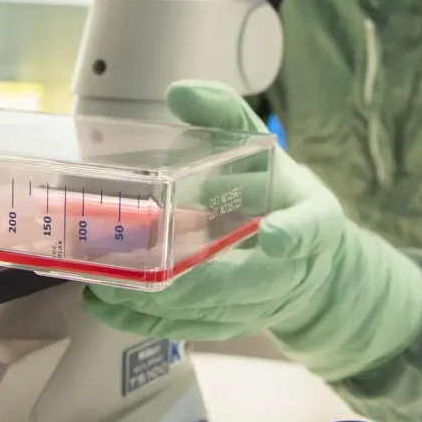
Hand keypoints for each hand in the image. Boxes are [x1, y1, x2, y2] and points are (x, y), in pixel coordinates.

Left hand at [82, 81, 346, 342]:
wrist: (304, 258)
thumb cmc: (276, 194)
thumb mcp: (260, 148)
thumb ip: (223, 116)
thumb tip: (179, 91)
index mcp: (313, 219)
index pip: (310, 227)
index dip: (294, 234)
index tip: (274, 236)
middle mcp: (293, 268)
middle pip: (248, 283)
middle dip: (194, 281)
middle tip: (145, 266)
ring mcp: (263, 303)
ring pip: (214, 312)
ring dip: (160, 303)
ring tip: (110, 282)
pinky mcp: (232, 324)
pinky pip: (192, 330)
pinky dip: (148, 321)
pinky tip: (108, 306)